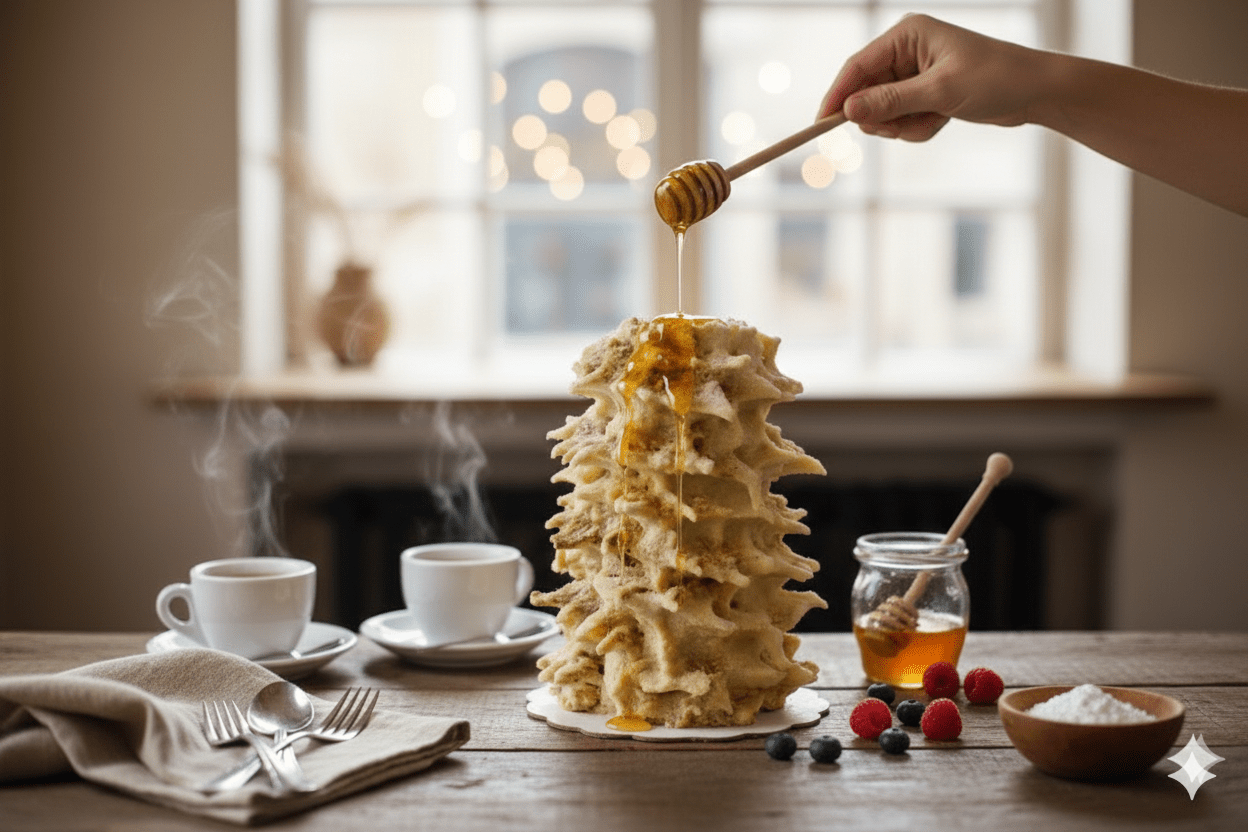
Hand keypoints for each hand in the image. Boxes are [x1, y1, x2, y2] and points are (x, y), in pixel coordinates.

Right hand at [817, 14, 1047, 141]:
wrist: (1035, 92)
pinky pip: (902, 120)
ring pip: (883, 112)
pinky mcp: (924, 93)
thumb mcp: (940, 92)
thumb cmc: (996, 80)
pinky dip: (917, 128)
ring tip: (935, 121)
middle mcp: (906, 50)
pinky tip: (942, 122)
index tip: (821, 125)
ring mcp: (914, 73)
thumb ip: (891, 101)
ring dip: (904, 125)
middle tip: (902, 127)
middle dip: (883, 117)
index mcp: (907, 35)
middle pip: (866, 93)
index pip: (858, 66)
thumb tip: (849, 111)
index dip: (837, 96)